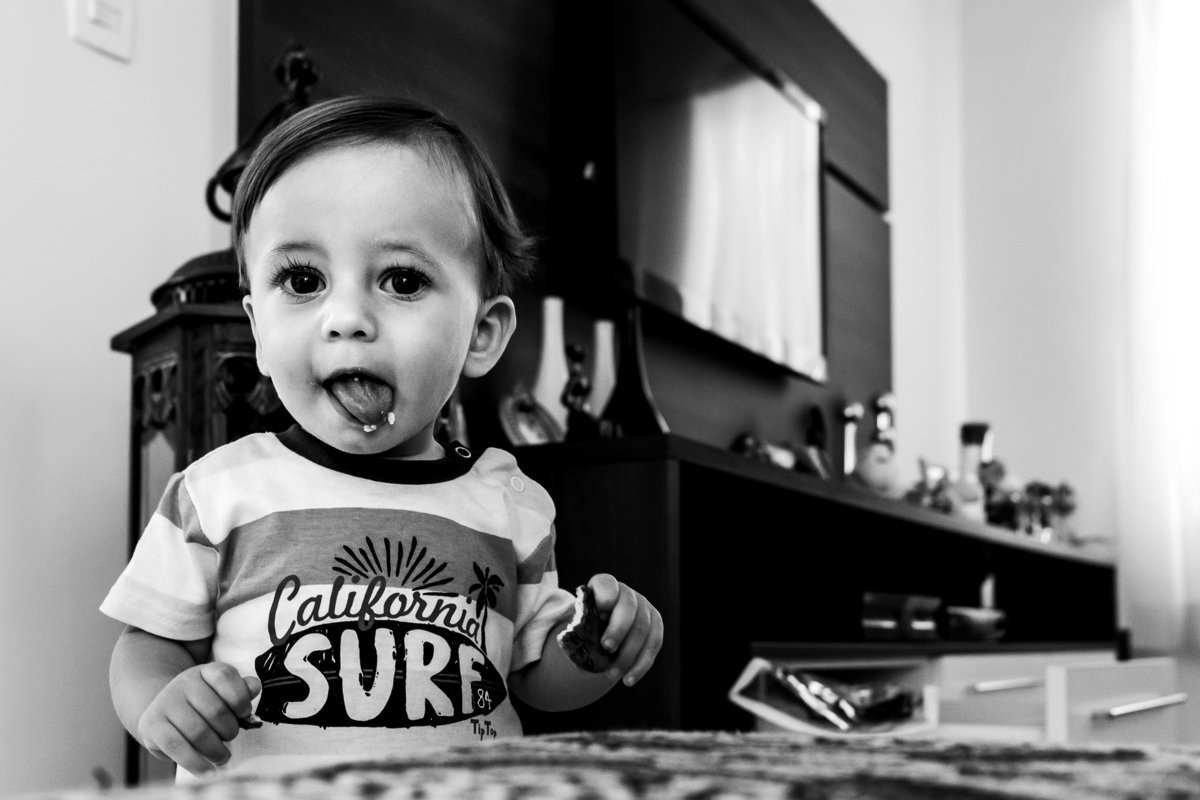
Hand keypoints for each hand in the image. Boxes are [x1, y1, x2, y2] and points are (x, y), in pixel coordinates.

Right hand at [137, 662, 261, 774]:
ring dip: (216, 750)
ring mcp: (166, 702)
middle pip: (215, 710)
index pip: (226, 677)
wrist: (162, 709)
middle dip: (230, 730)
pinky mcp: (152, 725)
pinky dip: (195, 763)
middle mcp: (184, 682)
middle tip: (231, 737)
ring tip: (222, 757)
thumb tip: (254, 688)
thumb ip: (242, 690)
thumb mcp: (222, 692)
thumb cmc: (202, 704)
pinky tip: (207, 771)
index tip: (244, 713)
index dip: (240, 698)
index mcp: (205, 671)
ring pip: (198, 732)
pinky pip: (177, 747)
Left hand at [588, 573, 663, 686]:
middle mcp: (627, 593)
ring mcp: (644, 607)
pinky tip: (629, 679)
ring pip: (643, 628)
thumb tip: (574, 648)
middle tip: (606, 648)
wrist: (602, 638)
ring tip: (612, 674)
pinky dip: (641, 664)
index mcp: (604, 587)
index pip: (607, 585)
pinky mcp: (656, 624)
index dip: (605, 596)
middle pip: (628, 607)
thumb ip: (577, 632)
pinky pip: (654, 644)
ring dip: (628, 653)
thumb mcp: (578, 628)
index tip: (599, 613)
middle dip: (618, 628)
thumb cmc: (586, 631)